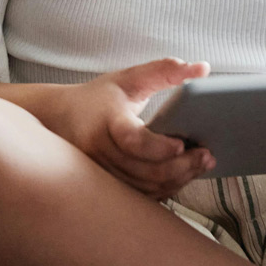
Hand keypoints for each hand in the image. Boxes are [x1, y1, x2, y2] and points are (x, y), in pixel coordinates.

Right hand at [46, 57, 215, 199]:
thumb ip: (165, 70)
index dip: (159, 147)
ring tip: (201, 164)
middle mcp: (100, 152)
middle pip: (144, 170)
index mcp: (107, 122)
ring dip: (177, 180)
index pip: (133, 140)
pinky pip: (140, 196)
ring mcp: (101, 174)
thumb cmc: (99, 97)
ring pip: (145, 188)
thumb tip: (203, 68)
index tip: (183, 142)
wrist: (59, 120)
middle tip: (207, 156)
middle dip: (181, 166)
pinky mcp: (106, 187)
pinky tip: (182, 176)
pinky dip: (165, 189)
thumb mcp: (129, 78)